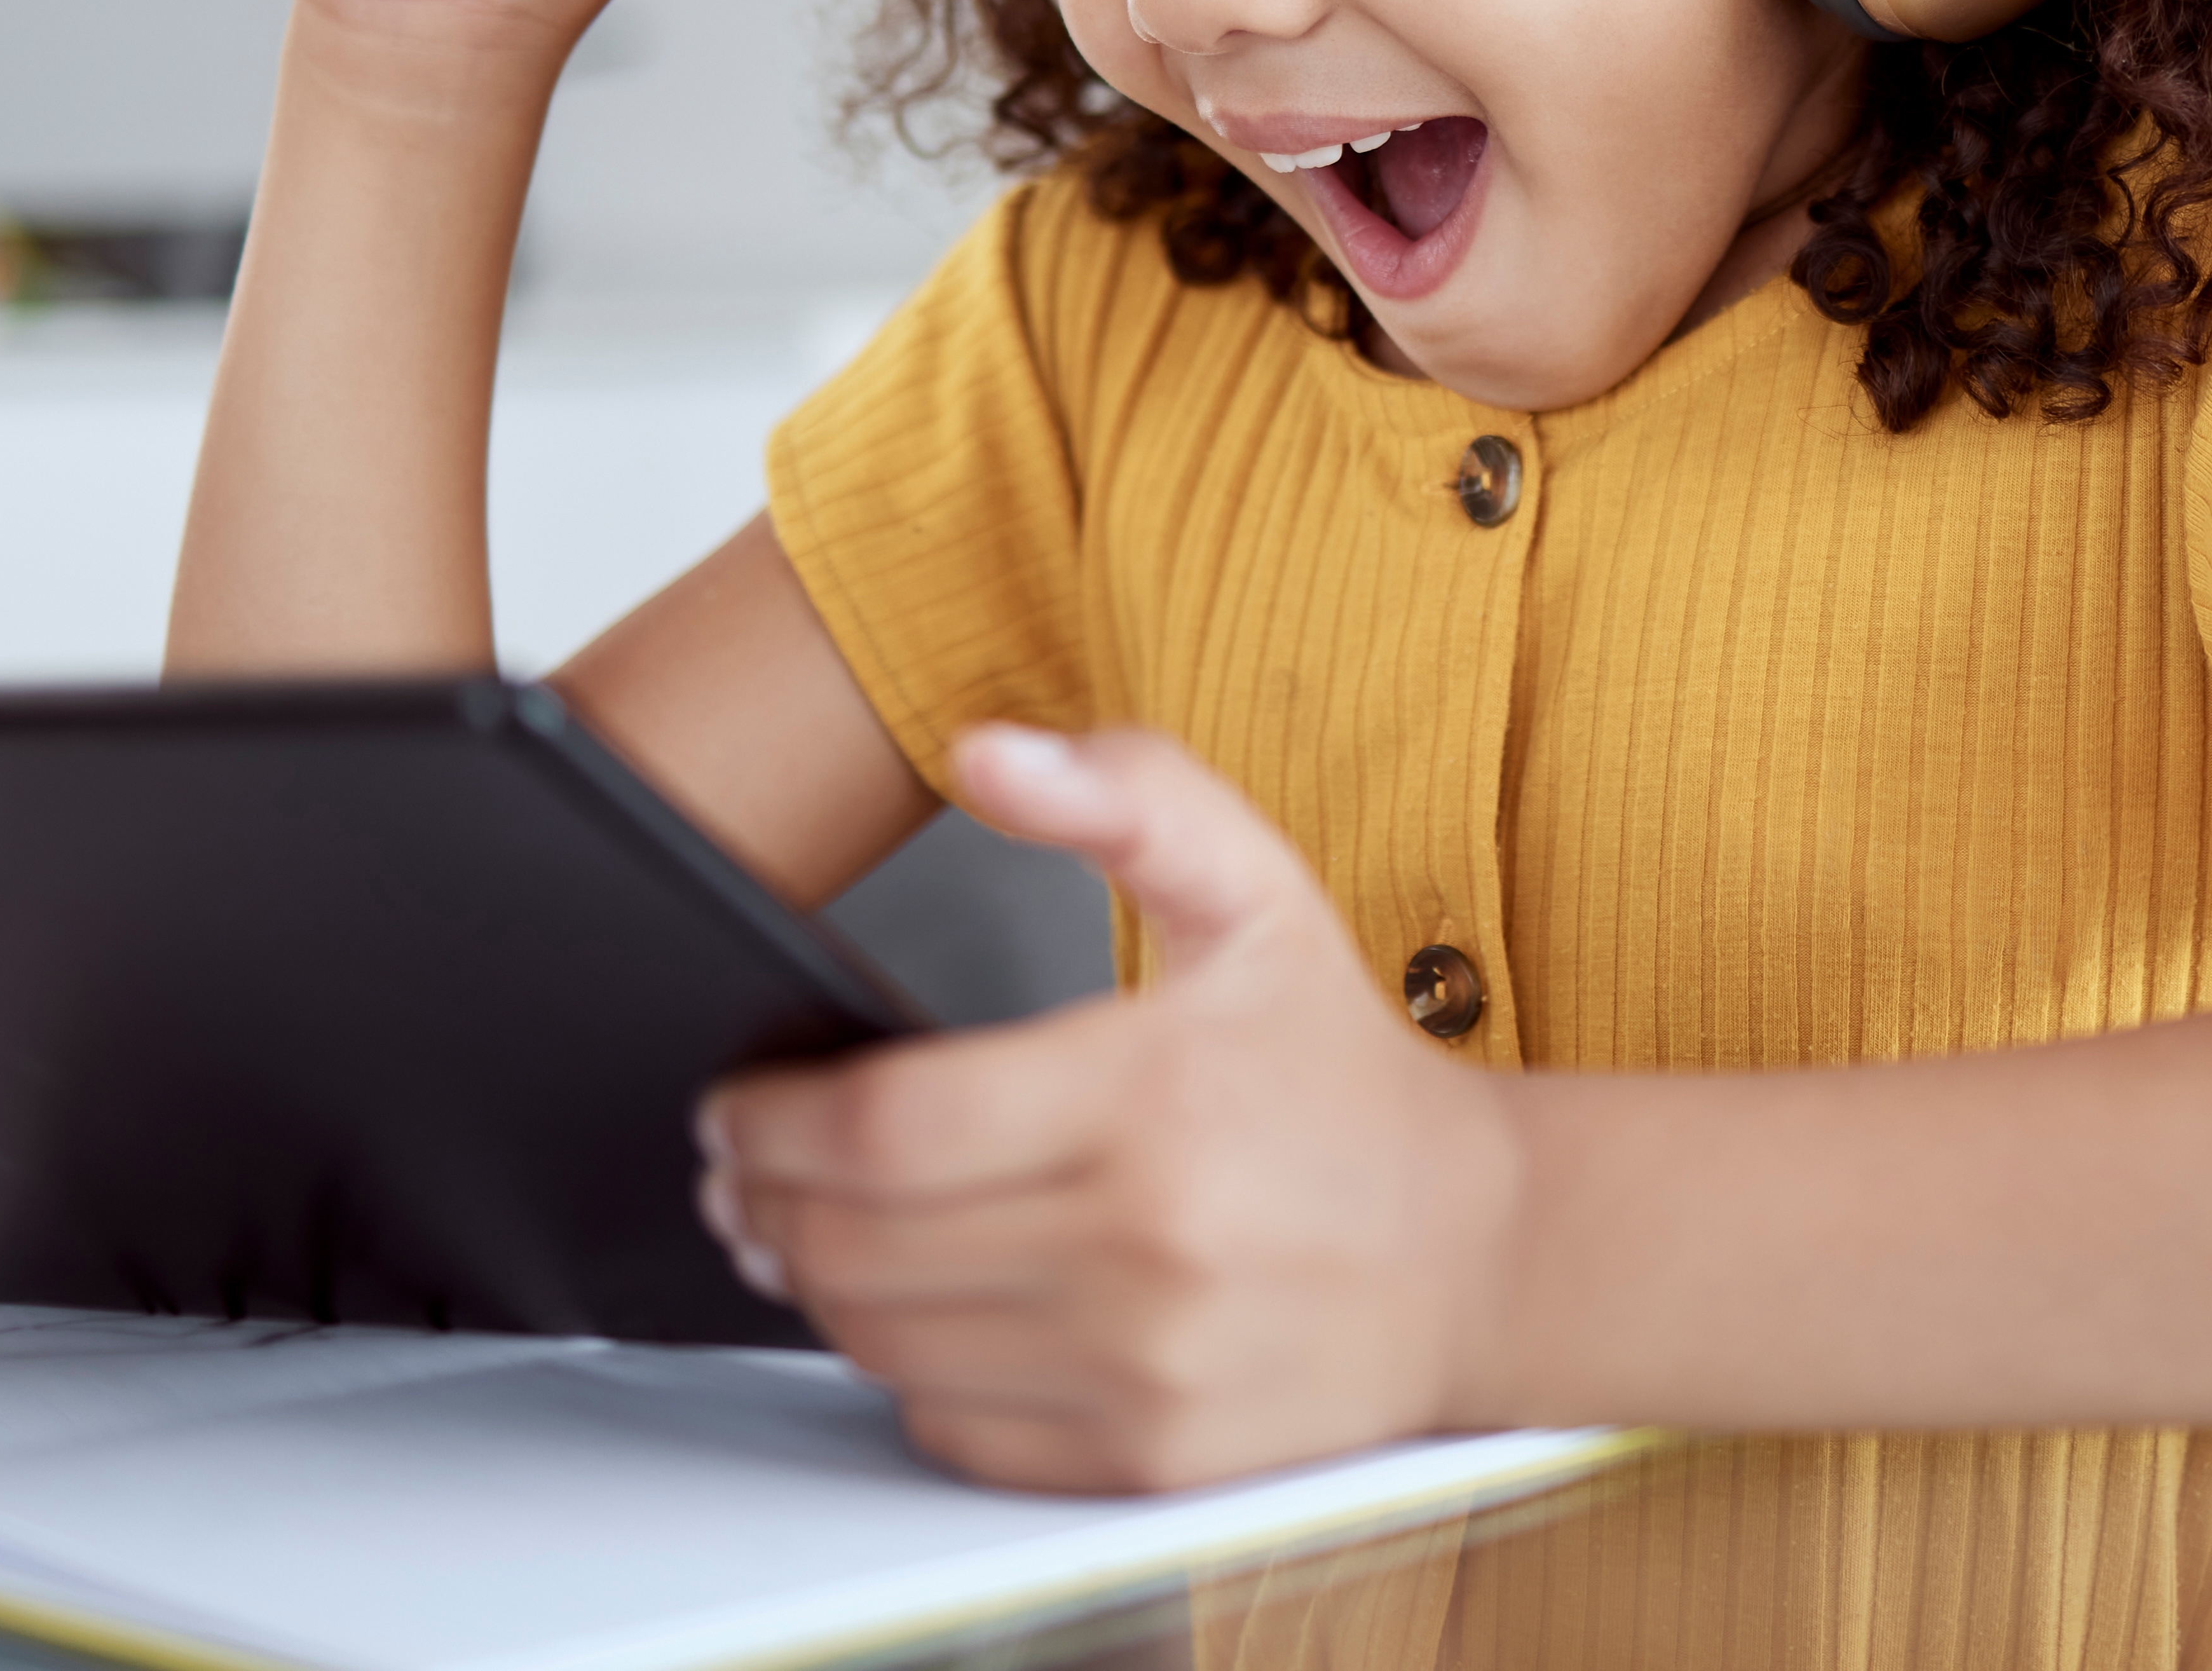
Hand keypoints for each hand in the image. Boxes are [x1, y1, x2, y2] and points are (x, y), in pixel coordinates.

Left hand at [697, 728, 1527, 1492]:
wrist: (1476, 1248)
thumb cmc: (1339, 1070)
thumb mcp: (1256, 888)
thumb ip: (1127, 792)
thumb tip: (985, 753)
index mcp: (1152, 1096)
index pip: (881, 1128)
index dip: (768, 1119)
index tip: (735, 1104)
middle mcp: (1147, 1247)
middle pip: (855, 1245)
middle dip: (764, 1202)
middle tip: (741, 1170)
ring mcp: (1147, 1368)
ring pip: (882, 1343)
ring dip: (816, 1285)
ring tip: (806, 1230)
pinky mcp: (1148, 1459)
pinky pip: (951, 1428)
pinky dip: (905, 1372)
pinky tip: (916, 1312)